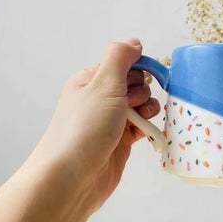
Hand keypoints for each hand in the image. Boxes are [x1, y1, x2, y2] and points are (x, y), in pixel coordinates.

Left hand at [25, 38, 159, 211]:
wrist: (72, 179)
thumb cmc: (84, 128)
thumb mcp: (102, 84)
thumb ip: (120, 58)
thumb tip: (134, 42)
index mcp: (91, 80)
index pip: (124, 63)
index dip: (139, 69)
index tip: (145, 80)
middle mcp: (101, 99)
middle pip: (136, 84)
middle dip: (142, 92)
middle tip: (130, 106)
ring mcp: (112, 121)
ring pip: (142, 106)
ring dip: (149, 110)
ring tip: (141, 121)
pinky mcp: (121, 142)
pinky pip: (143, 127)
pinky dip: (150, 128)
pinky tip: (151, 133)